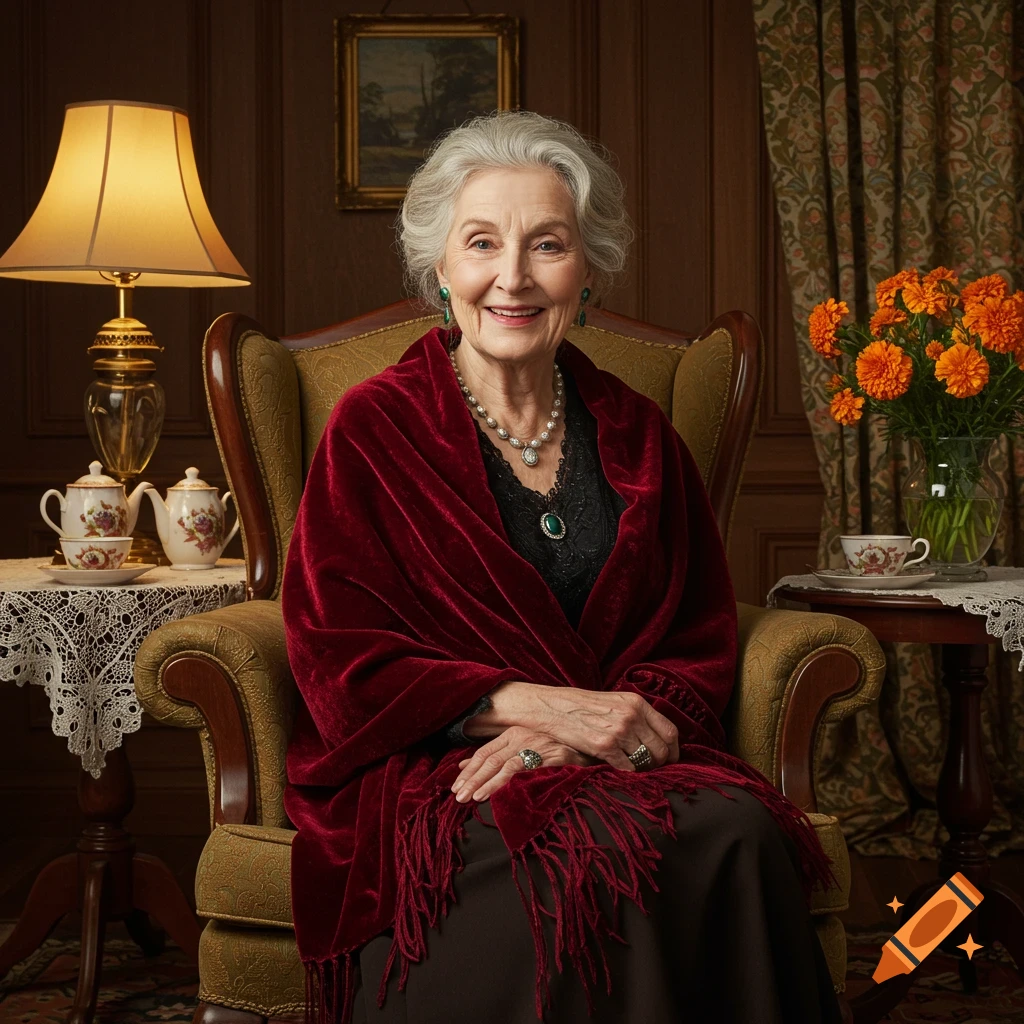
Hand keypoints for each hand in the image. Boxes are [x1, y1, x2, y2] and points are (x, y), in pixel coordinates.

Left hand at [451, 726, 593, 802]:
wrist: (588, 750)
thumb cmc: (555, 753)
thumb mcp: (524, 749)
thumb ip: (497, 755)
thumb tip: (464, 765)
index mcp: (514, 733)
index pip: (484, 752)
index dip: (469, 769)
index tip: (456, 785)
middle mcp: (521, 736)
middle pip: (488, 758)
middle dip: (470, 778)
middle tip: (457, 796)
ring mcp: (534, 745)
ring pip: (499, 764)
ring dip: (482, 783)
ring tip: (469, 798)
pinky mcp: (546, 756)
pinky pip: (518, 770)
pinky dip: (500, 783)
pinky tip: (488, 794)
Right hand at [465, 682, 679, 771]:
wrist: (553, 707)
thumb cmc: (583, 706)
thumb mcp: (614, 702)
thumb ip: (636, 715)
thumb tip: (656, 739)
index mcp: (636, 702)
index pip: (670, 731)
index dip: (673, 750)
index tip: (670, 759)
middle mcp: (631, 715)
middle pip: (661, 749)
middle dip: (658, 763)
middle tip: (650, 768)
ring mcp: (619, 731)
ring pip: (645, 761)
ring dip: (641, 769)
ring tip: (631, 767)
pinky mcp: (605, 746)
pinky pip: (627, 768)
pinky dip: (625, 772)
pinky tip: (617, 768)